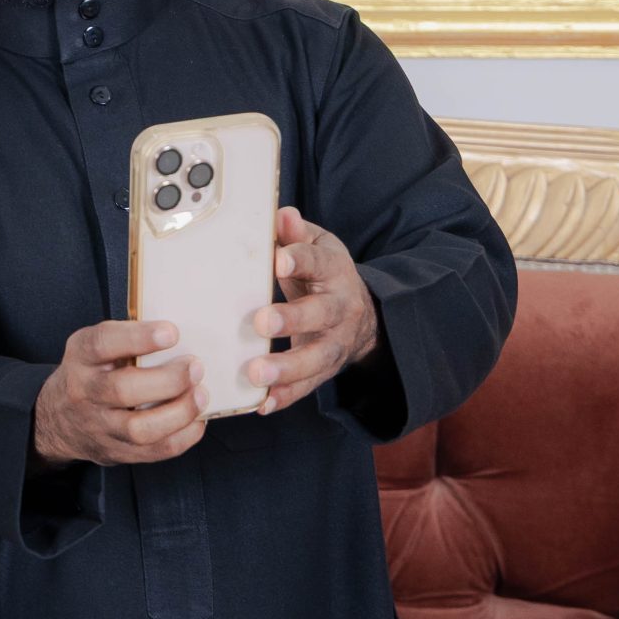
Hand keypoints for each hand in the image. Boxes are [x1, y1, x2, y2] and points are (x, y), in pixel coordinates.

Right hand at [32, 318, 208, 468]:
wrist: (59, 419)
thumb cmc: (90, 374)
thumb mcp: (94, 348)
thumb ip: (126, 340)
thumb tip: (179, 337)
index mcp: (81, 357)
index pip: (103, 344)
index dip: (139, 338)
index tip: (171, 333)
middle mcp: (85, 392)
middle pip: (124, 390)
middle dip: (168, 379)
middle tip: (195, 367)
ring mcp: (100, 427)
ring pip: (139, 429)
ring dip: (178, 412)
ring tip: (201, 395)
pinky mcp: (116, 452)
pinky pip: (153, 452)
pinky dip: (182, 436)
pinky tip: (195, 420)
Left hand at [245, 206, 378, 415]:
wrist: (362, 314)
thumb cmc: (324, 274)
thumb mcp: (317, 246)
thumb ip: (297, 234)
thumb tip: (281, 215)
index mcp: (334, 271)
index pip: (318, 262)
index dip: (300, 259)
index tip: (280, 259)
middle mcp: (339, 309)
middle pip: (320, 315)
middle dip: (292, 319)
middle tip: (261, 321)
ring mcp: (335, 342)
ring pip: (317, 357)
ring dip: (287, 367)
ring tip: (256, 372)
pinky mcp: (325, 369)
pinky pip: (308, 386)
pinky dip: (286, 396)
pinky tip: (263, 403)